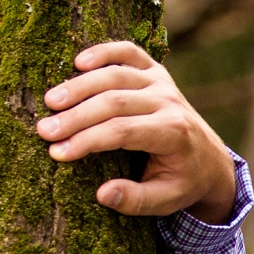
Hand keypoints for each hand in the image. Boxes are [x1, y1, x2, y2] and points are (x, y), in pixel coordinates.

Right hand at [36, 41, 237, 222]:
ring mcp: (162, 83)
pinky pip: (129, 52)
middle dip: (75, 116)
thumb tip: (102, 193)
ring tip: (50, 102)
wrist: (210, 160)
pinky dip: (103, 52)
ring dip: (80, 86)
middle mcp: (169, 103)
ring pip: (116, 75)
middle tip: (43, 130)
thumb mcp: (165, 201)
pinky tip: (77, 62)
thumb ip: (136, 200)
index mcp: (173, 134)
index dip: (87, 140)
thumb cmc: (181, 182)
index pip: (122, 132)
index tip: (57, 152)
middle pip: (114, 101)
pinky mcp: (156, 72)